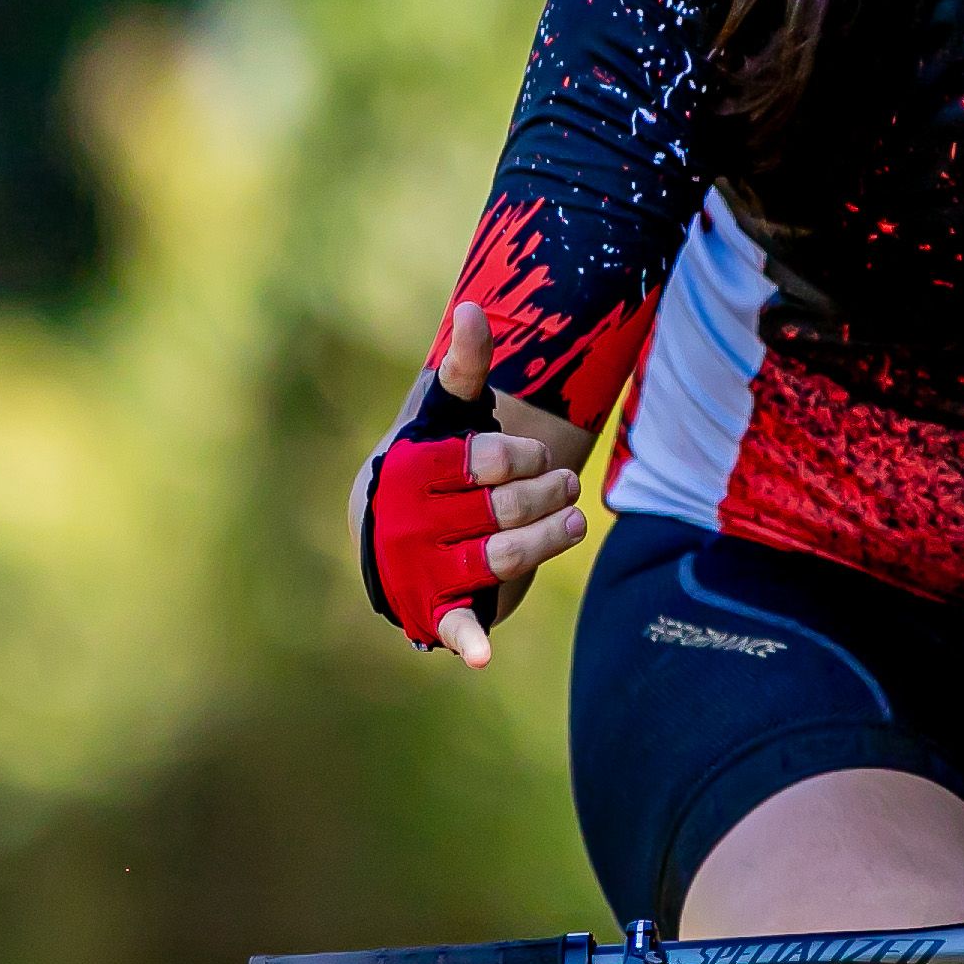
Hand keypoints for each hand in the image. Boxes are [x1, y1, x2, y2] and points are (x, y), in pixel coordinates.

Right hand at [357, 302, 588, 669]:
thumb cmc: (433, 466)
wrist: (390, 532)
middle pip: (506, 509)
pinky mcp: (435, 609)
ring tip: (573, 523)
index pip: (492, 461)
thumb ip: (465, 365)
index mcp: (413, 470)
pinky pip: (452, 625)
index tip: (535, 457)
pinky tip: (480, 656)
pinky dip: (465, 640)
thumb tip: (475, 307)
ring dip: (547, 542)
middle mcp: (411, 521)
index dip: (526, 457)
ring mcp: (422, 568)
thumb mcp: (448, 413)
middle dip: (549, 494)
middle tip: (567, 486)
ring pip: (503, 556)